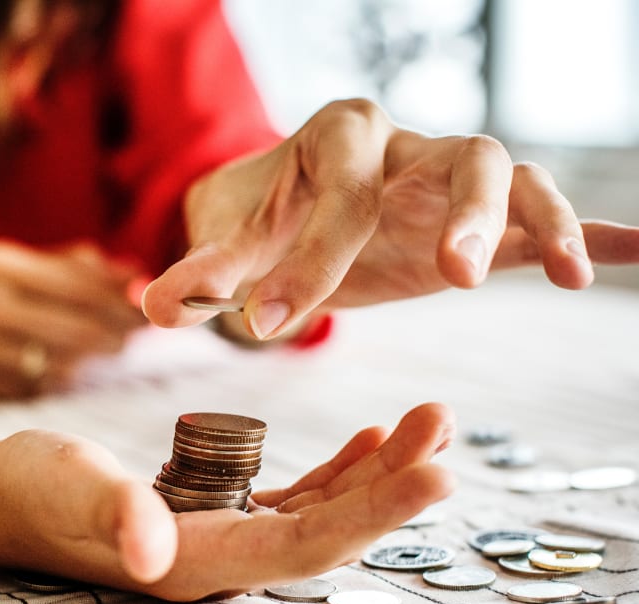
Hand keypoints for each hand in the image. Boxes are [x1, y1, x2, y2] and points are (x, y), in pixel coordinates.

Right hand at [0, 239, 146, 396]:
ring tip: (112, 349)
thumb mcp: (9, 265)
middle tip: (139, 336)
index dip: (118, 300)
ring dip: (89, 359)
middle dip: (113, 332)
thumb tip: (135, 273)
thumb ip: (70, 268)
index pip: (75, 285)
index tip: (148, 308)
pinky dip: (56, 378)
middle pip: (70, 326)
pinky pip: (25, 385)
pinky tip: (71, 371)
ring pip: (51, 361)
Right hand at [0, 402, 454, 601]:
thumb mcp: (68, 489)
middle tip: (444, 429)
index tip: (437, 475)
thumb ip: (112, 515)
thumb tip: (149, 551)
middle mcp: (222, 562)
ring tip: (425, 424)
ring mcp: (222, 540)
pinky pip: (293, 498)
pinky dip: (337, 470)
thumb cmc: (29, 489)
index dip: (375, 516)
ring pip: (321, 513)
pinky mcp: (215, 514)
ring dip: (377, 473)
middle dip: (394, 486)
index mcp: (197, 563)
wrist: (2, 495)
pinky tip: (368, 442)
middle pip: (330, 532)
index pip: (306, 547)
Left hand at [142, 99, 638, 340]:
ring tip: (566, 274)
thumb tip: (151, 305)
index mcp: (336, 140)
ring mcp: (445, 181)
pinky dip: (588, 232)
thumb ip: (198, 274)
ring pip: (514, 176)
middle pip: (460, 155)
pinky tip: (631, 254)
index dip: (305, 260)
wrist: (288, 210)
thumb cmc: (259, 222)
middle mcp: (403, 147)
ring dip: (539, 220)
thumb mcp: (227, 245)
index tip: (269, 324)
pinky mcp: (473, 221)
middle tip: (454, 277)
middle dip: (463, 213)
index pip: (337, 195)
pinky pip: (544, 217)